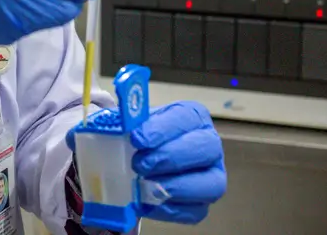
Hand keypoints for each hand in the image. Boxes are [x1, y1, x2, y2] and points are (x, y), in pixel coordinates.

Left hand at [131, 101, 226, 224]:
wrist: (137, 156)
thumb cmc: (140, 135)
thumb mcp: (133, 121)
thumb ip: (127, 121)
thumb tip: (115, 124)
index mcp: (192, 116)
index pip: (185, 117)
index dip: (161, 129)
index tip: (137, 139)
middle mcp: (208, 144)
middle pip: (205, 148)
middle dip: (170, 157)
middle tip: (140, 164)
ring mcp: (211, 174)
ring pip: (211, 183)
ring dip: (176, 186)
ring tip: (146, 184)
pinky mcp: (202, 202)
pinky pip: (197, 211)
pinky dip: (171, 209)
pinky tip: (148, 201)